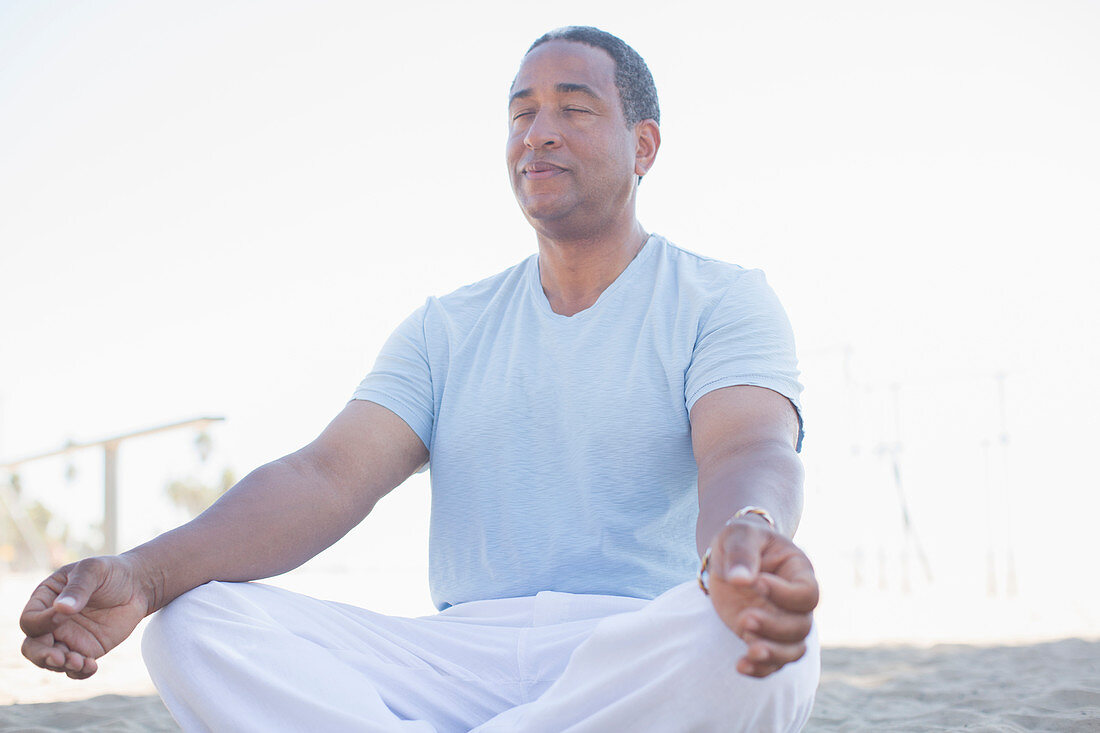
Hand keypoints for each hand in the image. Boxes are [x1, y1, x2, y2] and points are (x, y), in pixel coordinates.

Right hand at [20, 555, 152, 678]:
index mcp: (45, 600)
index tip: (66, 613)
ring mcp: (67, 639)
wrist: (136, 586)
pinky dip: (79, 672)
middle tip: (59, 657)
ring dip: (62, 666)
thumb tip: (62, 608)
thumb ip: (78, 588)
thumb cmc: (110, 573)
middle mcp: (51, 623)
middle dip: (42, 656)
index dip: (43, 622)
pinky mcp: (85, 650)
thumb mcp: (93, 571)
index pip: (30, 620)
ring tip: (82, 662)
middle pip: (32, 647)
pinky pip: (75, 669)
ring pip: (52, 662)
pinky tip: (91, 666)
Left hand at [705, 519, 818, 677]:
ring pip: (793, 650)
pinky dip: (760, 669)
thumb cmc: (741, 539)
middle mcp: (795, 602)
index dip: (786, 595)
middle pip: (801, 627)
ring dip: (773, 654)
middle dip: (775, 627)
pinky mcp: (765, 637)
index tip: (757, 583)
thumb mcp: (739, 535)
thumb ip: (742, 554)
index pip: (806, 593)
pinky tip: (740, 666)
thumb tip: (741, 579)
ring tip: (749, 650)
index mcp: (799, 572)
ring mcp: (782, 622)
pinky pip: (773, 662)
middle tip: (746, 618)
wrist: (730, 556)